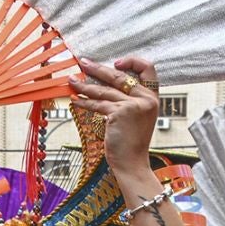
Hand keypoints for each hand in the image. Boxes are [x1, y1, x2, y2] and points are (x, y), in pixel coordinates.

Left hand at [70, 56, 158, 177]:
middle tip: (83, 63)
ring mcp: (133, 105)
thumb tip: (104, 84)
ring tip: (72, 81)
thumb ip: (129, 100)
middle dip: (98, 68)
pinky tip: (75, 100)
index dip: (132, 62)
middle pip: (119, 76)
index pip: (148, 68)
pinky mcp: (120, 113)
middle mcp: (146, 99)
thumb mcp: (137, 117)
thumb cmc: (132, 143)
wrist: (132, 163)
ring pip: (104, 90)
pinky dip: (84, 102)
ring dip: (85, 85)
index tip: (116, 63)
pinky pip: (98, 104)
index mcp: (152, 98)